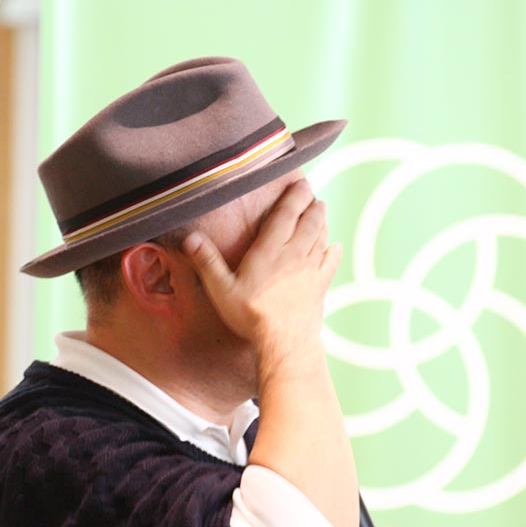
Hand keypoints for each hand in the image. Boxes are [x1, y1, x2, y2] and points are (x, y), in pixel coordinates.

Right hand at [182, 179, 341, 355]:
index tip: (300, 183)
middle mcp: (294, 255)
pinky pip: (329, 263)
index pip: (285, 215)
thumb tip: (190, 237)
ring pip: (320, 238)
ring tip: (321, 210)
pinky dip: (332, 251)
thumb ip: (207, 262)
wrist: (285, 343)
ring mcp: (310, 271)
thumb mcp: (221, 289)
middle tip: (312, 193)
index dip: (293, 197)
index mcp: (271, 250)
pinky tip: (335, 246)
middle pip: (308, 222)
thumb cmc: (251, 315)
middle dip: (310, 205)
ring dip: (322, 222)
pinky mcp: (319, 287)